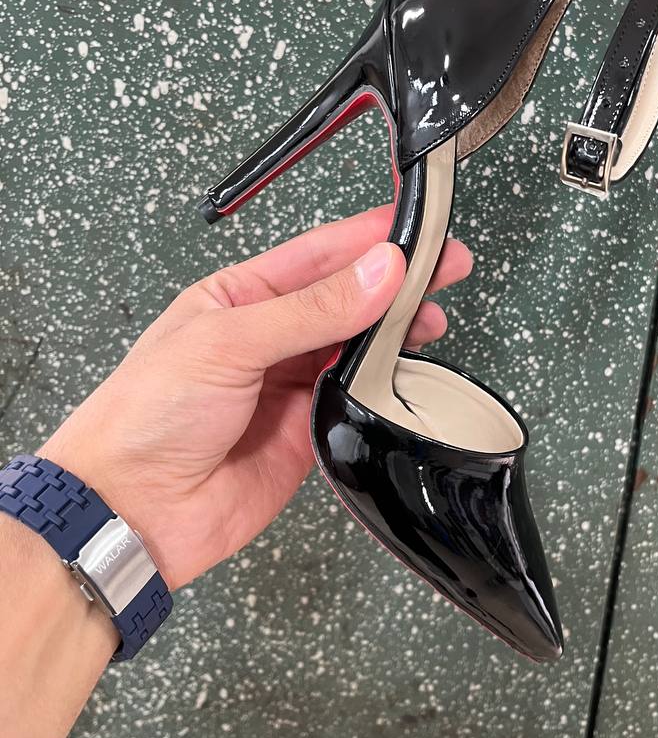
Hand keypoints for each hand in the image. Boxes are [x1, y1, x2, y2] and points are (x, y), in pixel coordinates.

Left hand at [40, 206, 471, 590]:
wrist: (129, 510)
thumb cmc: (145, 415)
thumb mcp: (227, 342)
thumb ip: (311, 308)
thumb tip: (377, 270)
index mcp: (238, 297)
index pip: (318, 255)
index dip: (371, 238)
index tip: (419, 228)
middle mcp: (268, 336)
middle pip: (346, 297)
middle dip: (398, 280)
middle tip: (448, 267)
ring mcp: (289, 384)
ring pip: (358, 346)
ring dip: (397, 330)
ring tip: (435, 318)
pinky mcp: (307, 432)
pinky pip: (358, 399)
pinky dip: (386, 385)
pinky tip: (408, 372)